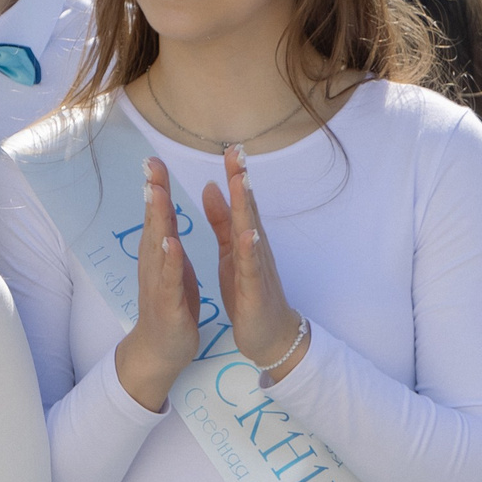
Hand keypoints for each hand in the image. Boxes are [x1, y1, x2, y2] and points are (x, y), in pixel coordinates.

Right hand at [111, 156, 201, 410]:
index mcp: (160, 255)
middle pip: (153, 222)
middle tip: (151, 164)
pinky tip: (170, 241)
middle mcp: (153, 264)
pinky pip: (168, 278)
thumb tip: (165, 213)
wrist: (161, 351)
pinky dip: (169, 259)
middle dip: (153, 193)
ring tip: (157, 193)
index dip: (157, 187)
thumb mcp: (174, 268)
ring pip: (157, 245)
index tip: (154, 160)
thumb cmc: (170, 308)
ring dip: (156, 219)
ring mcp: (157, 283)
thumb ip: (169, 240)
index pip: (159, 215)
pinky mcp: (166, 303)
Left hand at [202, 144, 308, 381]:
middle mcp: (254, 248)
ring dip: (245, 207)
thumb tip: (214, 187)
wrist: (268, 335)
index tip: (229, 146)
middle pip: (247, 209)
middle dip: (242, 180)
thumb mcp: (230, 252)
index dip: (235, 174)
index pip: (239, 201)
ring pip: (251, 232)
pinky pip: (251, 268)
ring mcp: (257, 268)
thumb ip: (222, 221)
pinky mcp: (254, 290)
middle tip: (237, 151)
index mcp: (244, 239)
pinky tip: (248, 233)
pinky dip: (250, 250)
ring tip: (241, 181)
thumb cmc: (248, 292)